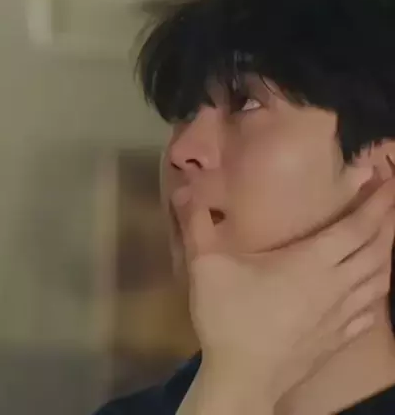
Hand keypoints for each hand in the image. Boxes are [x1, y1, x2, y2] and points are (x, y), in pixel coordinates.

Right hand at [173, 177, 394, 404]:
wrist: (243, 378)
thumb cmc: (227, 317)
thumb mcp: (204, 266)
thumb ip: (196, 224)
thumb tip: (184, 188)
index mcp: (309, 263)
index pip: (356, 228)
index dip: (377, 203)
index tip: (390, 181)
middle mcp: (335, 284)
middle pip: (377, 248)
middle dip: (390, 220)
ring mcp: (342, 314)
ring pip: (380, 277)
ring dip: (390, 251)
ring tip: (391, 233)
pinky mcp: (341, 337)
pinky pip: (373, 307)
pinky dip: (381, 288)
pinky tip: (378, 284)